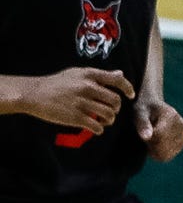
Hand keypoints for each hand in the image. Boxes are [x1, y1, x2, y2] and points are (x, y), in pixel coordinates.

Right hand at [13, 67, 135, 133]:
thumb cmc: (56, 83)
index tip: (131, 95)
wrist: (33, 93)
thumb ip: (99, 75)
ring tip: (104, 121)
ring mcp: (81, 102)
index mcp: (89, 75)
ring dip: (109, 120)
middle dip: (116, 108)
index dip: (128, 88)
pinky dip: (99, 129)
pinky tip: (96, 128)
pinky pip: (97, 126)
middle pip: (115, 100)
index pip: (117, 80)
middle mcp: (87, 87)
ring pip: (108, 114)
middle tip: (111, 111)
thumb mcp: (77, 73)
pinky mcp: (75, 117)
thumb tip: (120, 74)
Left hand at [136, 96, 182, 161]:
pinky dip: (159, 152)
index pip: (159, 136)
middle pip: (164, 146)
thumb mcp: (139, 113)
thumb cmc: (143, 109)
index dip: (147, 138)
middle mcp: (181, 124)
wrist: (152, 106)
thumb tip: (146, 137)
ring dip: (154, 149)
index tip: (142, 133)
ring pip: (166, 153)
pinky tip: (155, 143)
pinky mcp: (182, 141)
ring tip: (150, 138)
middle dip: (151, 145)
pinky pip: (169, 155)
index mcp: (171, 115)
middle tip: (145, 136)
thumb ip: (142, 124)